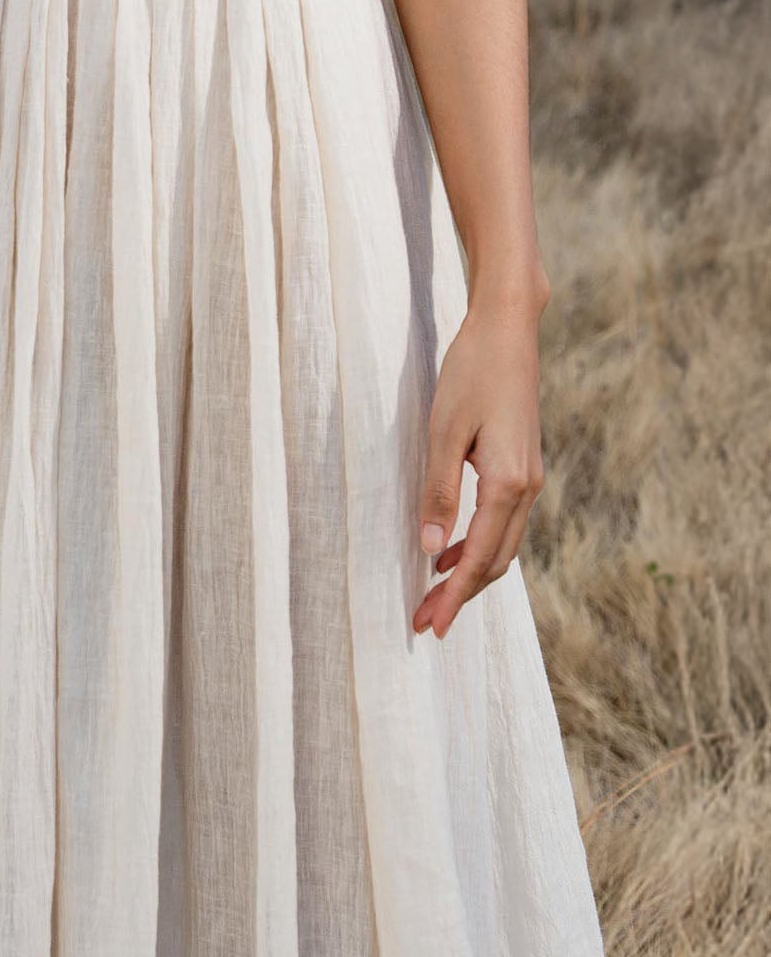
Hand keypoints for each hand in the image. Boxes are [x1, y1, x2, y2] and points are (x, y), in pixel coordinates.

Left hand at [413, 299, 544, 638]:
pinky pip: (504, 522)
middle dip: (460, 595)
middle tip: (425, 623)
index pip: (479, 558)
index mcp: (509, 485)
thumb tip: (431, 550)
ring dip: (470, 573)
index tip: (431, 626)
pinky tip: (451, 549)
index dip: (454, 596)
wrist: (508, 331)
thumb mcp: (444, 431)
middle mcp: (528, 488)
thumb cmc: (471, 373)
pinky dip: (479, 545)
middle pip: (496, 561)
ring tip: (433, 594)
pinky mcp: (524, 466)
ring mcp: (531, 478)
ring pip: (503, 545)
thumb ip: (439, 492)